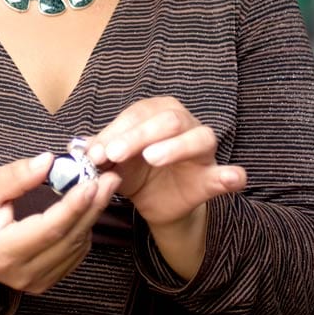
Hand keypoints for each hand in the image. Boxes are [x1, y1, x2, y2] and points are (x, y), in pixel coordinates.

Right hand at [0, 153, 120, 294]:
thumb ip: (16, 176)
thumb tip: (49, 161)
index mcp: (4, 251)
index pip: (49, 229)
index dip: (74, 205)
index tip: (92, 181)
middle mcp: (22, 274)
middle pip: (69, 239)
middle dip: (93, 206)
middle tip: (110, 177)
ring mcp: (35, 282)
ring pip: (75, 248)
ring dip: (91, 215)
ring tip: (101, 185)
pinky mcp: (43, 282)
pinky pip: (73, 255)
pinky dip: (83, 229)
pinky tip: (86, 206)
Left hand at [87, 96, 246, 277]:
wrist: (155, 202)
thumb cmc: (133, 171)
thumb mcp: (113, 161)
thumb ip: (100, 151)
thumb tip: (79, 147)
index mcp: (156, 112)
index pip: (137, 115)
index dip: (116, 131)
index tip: (96, 152)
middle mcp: (183, 122)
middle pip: (166, 120)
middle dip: (138, 136)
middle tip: (115, 155)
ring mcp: (202, 148)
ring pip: (198, 137)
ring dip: (175, 147)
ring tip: (152, 158)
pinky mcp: (213, 176)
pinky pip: (227, 173)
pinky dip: (231, 175)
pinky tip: (233, 177)